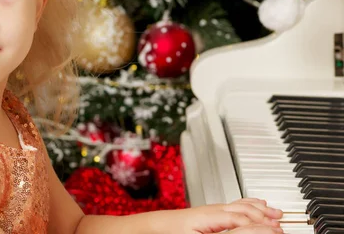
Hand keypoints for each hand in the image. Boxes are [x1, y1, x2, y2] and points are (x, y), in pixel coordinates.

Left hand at [147, 198, 282, 233]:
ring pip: (240, 206)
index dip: (263, 226)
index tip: (279, 231)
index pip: (244, 220)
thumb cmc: (172, 233)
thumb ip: (228, 231)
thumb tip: (249, 227)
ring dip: (260, 210)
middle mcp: (212, 211)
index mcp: (211, 217)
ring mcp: (210, 210)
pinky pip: (232, 205)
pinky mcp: (207, 213)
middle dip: (265, 217)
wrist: (152, 228)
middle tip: (283, 226)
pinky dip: (248, 205)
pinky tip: (255, 205)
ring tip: (276, 213)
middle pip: (245, 211)